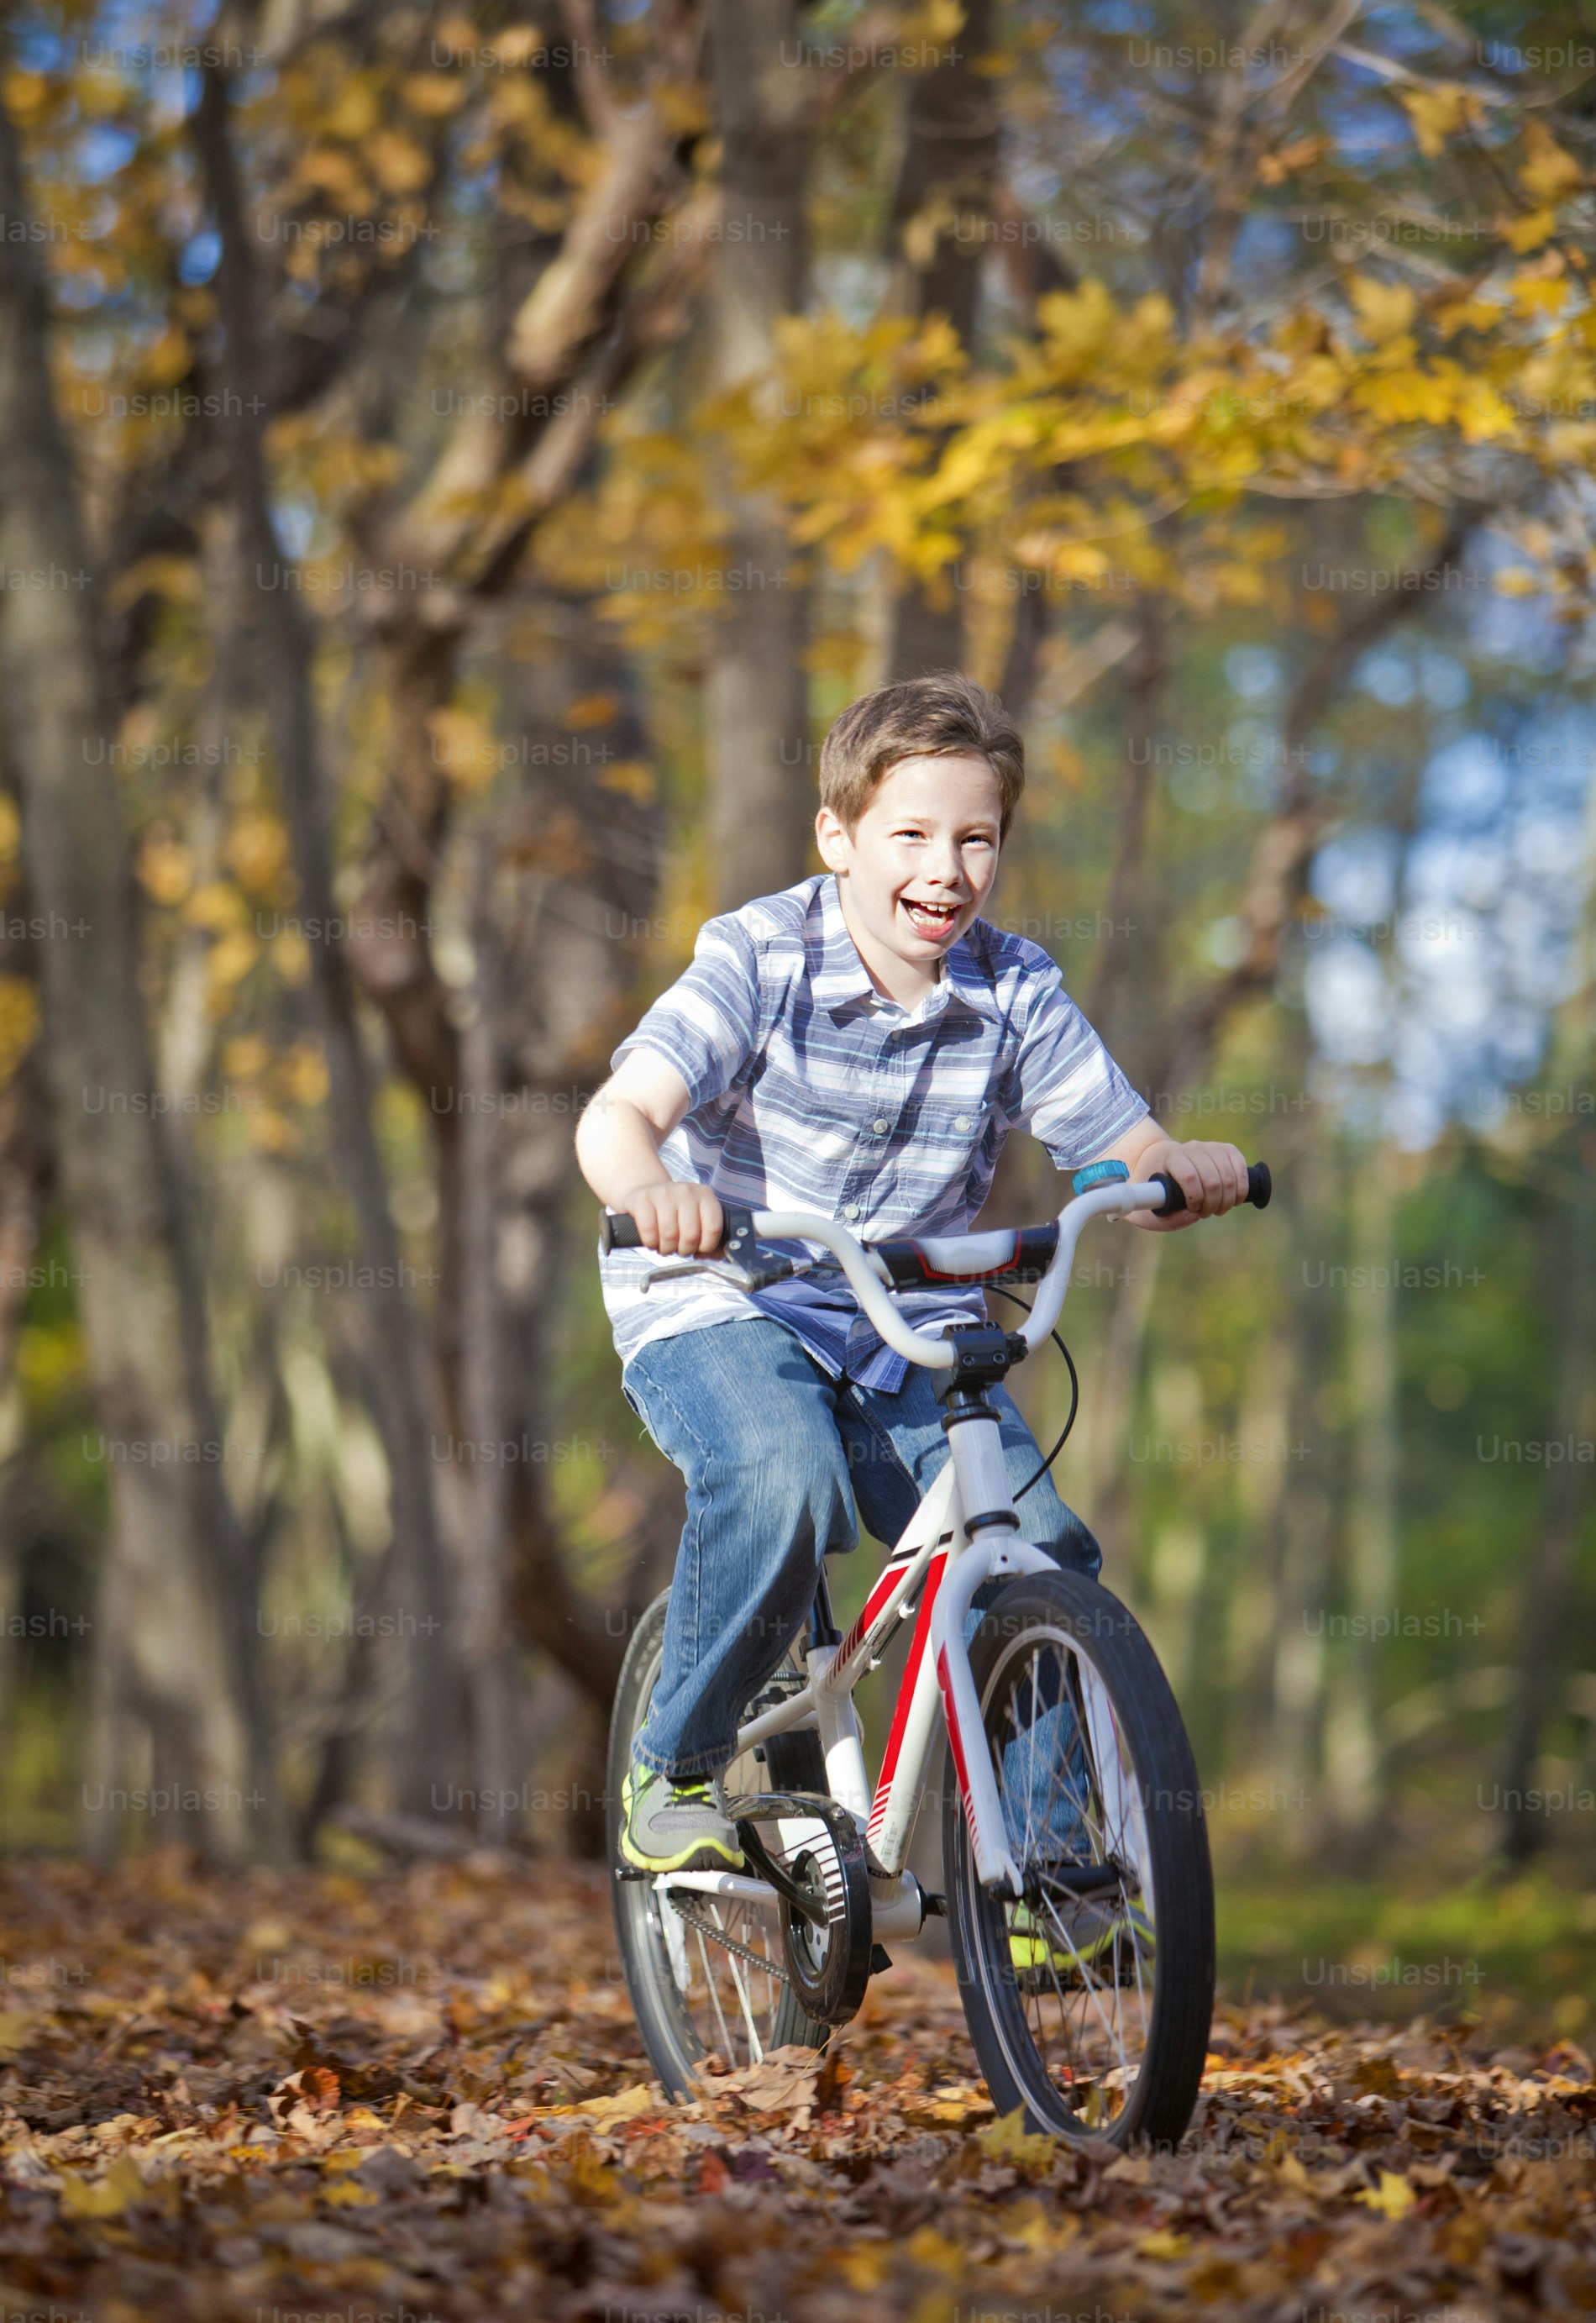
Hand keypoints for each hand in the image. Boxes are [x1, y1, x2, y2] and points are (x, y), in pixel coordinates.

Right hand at [619, 1180, 724, 1255]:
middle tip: (678, 1248)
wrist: (645, 1193)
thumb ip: (709, 1236)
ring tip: (664, 1245)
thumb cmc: (674, 1213)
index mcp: (705, 1195)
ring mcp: (663, 1193)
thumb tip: (718, 1256)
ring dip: (666, 1249)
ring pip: (669, 1235)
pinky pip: (649, 1231)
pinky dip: (650, 1243)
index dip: (706, 1247)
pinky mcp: (642, 1199)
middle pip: (691, 1235)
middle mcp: (686, 1191)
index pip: (713, 1228)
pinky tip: (652, 1240)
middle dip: (684, 1250)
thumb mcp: (696, 1217)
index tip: (698, 1251)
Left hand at [1133, 1139, 1248, 1230]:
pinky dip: (1241, 1189)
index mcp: (1171, 1158)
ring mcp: (1211, 1147)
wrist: (1160, 1161)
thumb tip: (1194, 1216)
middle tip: (1205, 1213)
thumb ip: (1170, 1218)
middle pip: (1212, 1180)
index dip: (1195, 1198)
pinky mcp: (1227, 1150)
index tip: (1192, 1209)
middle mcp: (1192, 1148)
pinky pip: (1241, 1168)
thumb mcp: (1152, 1208)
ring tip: (1218, 1209)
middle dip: (1213, 1204)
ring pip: (1229, 1177)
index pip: (1190, 1177)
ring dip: (1227, 1200)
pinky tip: (1234, 1200)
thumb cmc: (1157, 1189)